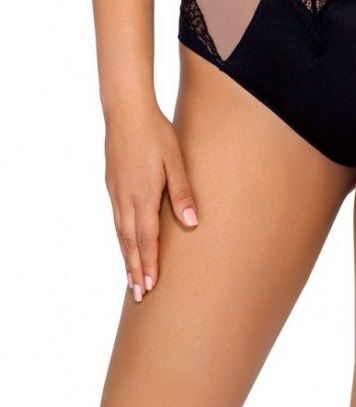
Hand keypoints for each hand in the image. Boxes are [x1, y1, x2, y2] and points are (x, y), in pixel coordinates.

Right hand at [104, 100, 198, 301]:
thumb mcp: (175, 160)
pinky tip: (124, 241)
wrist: (126, 111)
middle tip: (138, 295)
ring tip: (130, 278)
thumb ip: (182, 192)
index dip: (148, 265)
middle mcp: (126, 198)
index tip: (149, 288)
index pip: (146, 240)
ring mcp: (116, 191)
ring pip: (120, 232)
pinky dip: (121, 237)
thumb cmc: (156, 133)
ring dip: (126, 256)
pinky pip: (116, 218)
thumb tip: (192, 222)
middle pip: (130, 242)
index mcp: (143, 196)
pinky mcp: (112, 183)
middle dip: (135, 270)